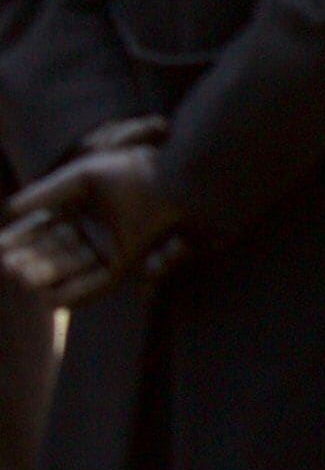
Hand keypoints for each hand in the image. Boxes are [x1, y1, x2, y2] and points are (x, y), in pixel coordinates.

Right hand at [0, 119, 181, 307]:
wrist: (164, 178)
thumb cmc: (126, 171)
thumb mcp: (81, 178)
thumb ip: (48, 193)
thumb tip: (11, 207)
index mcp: (77, 212)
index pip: (41, 229)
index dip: (20, 238)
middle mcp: (89, 233)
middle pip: (51, 251)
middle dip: (30, 259)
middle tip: (7, 266)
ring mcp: (106, 249)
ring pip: (69, 268)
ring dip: (47, 275)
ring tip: (22, 278)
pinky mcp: (125, 263)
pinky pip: (97, 283)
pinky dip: (76, 292)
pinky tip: (52, 298)